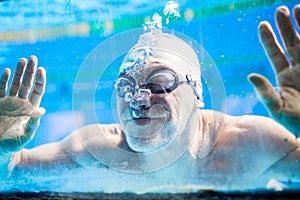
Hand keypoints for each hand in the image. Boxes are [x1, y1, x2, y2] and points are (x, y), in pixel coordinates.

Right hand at [0, 56, 45, 153]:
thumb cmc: (15, 145)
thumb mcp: (26, 134)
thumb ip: (34, 123)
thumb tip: (42, 109)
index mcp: (31, 109)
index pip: (38, 90)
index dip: (40, 80)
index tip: (41, 69)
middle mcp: (21, 103)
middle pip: (27, 83)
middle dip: (30, 71)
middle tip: (32, 58)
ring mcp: (9, 102)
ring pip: (15, 83)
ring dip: (18, 72)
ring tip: (22, 60)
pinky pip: (0, 89)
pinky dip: (3, 80)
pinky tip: (6, 71)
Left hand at [248, 5, 299, 135]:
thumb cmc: (298, 125)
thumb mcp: (278, 109)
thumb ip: (265, 93)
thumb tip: (250, 76)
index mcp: (285, 78)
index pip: (275, 54)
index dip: (269, 40)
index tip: (262, 25)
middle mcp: (299, 70)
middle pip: (291, 44)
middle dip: (286, 27)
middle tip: (280, 11)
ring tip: (297, 8)